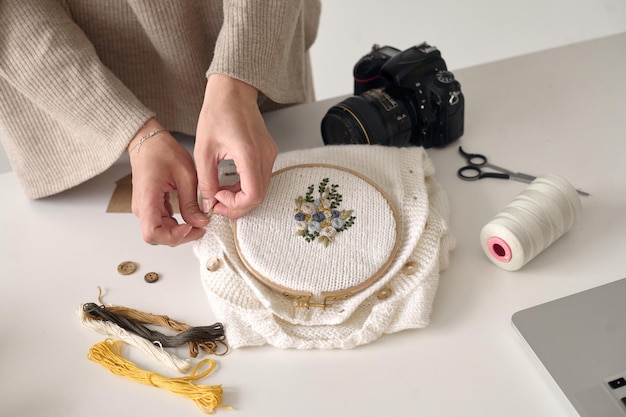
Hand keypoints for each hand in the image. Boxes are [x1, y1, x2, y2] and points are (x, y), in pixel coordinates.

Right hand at [128, 119, 208, 245]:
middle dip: (181, 236)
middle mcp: (142, 207)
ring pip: (160, 231)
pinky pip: (161, 222)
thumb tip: (200, 222)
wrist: (148, 141)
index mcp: (148, 199)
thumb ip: (191, 202)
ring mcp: (144, 208)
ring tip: (198, 220)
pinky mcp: (150, 205)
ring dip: (179, 231)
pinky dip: (176, 224)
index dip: (173, 236)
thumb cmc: (163, 151)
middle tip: (201, 227)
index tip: (192, 227)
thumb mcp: (185, 175)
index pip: (153, 234)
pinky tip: (190, 215)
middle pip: (158, 236)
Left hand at [195, 74, 277, 217]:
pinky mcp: (269, 153)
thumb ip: (206, 180)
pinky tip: (230, 183)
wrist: (232, 91)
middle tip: (217, 203)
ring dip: (241, 197)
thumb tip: (208, 203)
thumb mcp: (204, 150)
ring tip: (220, 191)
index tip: (217, 199)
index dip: (234, 205)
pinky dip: (246, 187)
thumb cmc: (217, 113)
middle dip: (237, 205)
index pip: (252, 196)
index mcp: (249, 154)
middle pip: (259, 197)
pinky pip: (261, 179)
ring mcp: (270, 154)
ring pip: (261, 189)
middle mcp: (265, 156)